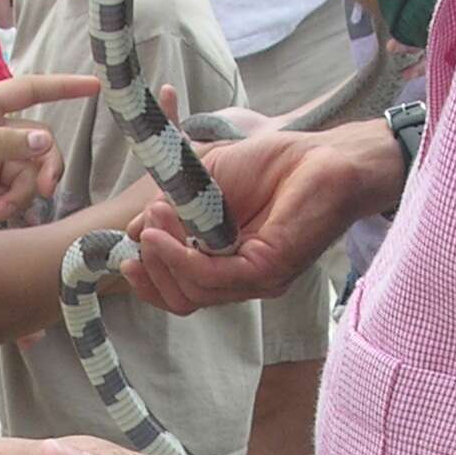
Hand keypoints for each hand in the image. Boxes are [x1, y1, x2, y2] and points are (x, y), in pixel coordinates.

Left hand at [0, 73, 98, 234]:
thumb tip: (44, 140)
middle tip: (44, 193)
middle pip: (33, 140)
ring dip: (21, 192)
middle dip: (42, 166)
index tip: (96, 87)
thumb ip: (1, 144)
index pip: (28, 90)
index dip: (62, 87)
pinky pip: (5, 190)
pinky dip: (6, 204)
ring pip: (21, 170)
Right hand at [121, 120, 399, 312]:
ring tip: (155, 221)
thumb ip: (174, 207)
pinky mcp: (268, 270)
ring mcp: (256, 280)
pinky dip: (179, 260)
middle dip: (151, 270)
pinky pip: (211, 278)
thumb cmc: (275, 164)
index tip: (128, 255)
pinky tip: (164, 236)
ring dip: (162, 258)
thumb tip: (139, 227)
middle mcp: (242, 279)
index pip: (182, 292)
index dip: (150, 280)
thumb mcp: (207, 181)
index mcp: (229, 264)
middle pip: (182, 300)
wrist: (327, 154)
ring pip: (192, 292)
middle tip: (143, 232)